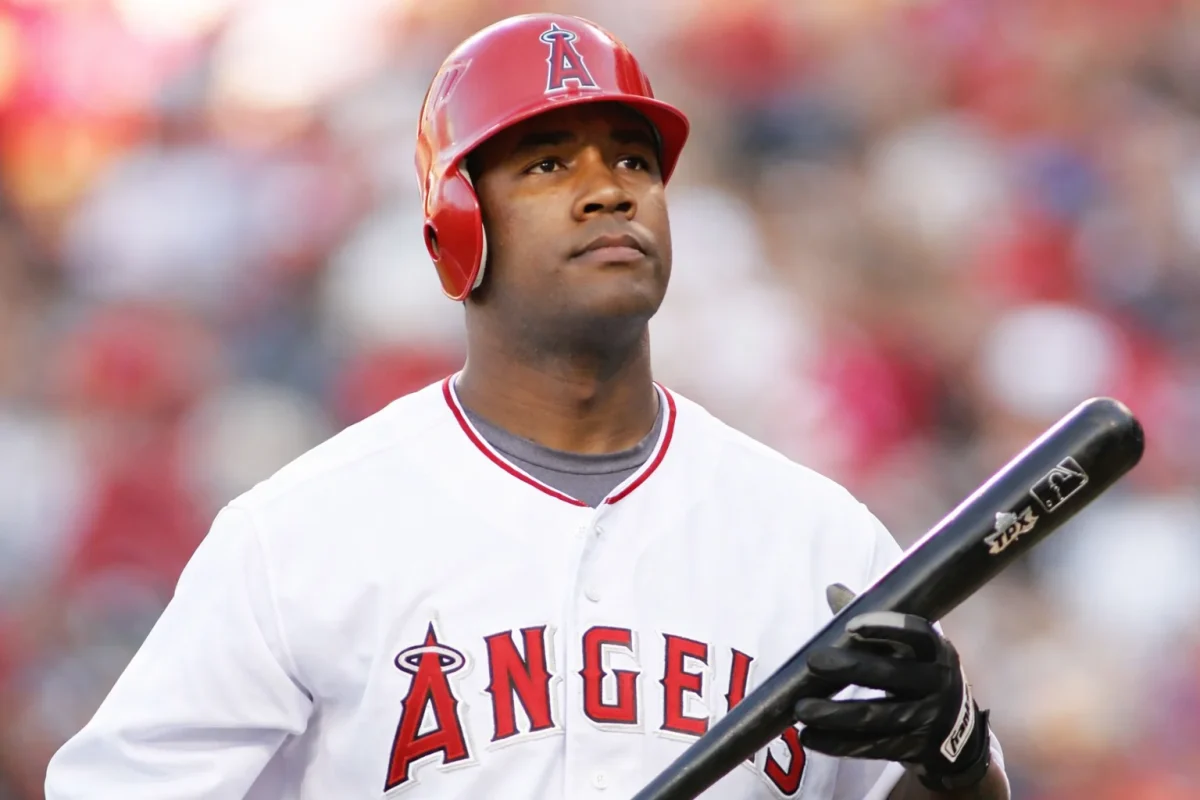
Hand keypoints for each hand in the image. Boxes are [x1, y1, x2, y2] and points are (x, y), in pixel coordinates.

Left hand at [792, 584, 991, 791]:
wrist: (958, 735)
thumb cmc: (918, 675)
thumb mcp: (908, 648)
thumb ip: (872, 622)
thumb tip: (832, 590)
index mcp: (935, 651)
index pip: (916, 634)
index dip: (885, 627)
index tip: (850, 626)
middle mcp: (935, 684)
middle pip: (889, 676)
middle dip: (849, 669)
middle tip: (812, 661)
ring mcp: (926, 719)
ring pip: (876, 717)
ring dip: (835, 714)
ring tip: (801, 708)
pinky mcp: (912, 749)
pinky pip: (871, 747)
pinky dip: (838, 743)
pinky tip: (810, 737)